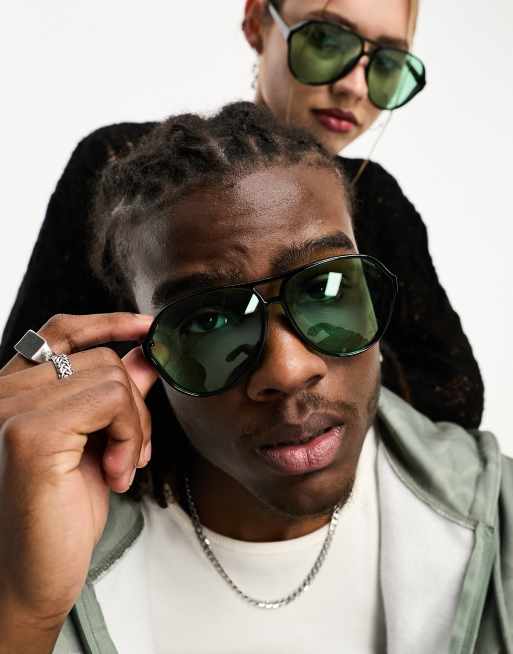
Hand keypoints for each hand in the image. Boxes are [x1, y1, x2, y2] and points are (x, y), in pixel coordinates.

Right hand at [0, 313, 157, 643]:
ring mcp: (10, 408)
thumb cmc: (56, 517)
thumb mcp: (95, 442)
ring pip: (112, 377)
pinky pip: (111, 400)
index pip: (60, 331)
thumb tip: (143, 356)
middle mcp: (2, 392)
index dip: (108, 322)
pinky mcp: (29, 434)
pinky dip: (129, 435)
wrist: (28, 581)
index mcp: (14, 391)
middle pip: (101, 358)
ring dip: (134, 427)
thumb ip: (114, 395)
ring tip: (120, 468)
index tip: (146, 328)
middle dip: (134, 406)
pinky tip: (115, 475)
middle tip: (130, 454)